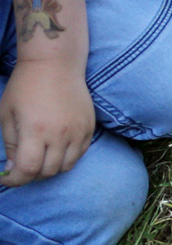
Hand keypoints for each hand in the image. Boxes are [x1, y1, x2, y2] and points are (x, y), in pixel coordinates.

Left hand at [0, 60, 93, 186]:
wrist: (55, 64)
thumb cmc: (25, 86)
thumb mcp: (7, 115)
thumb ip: (10, 144)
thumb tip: (13, 168)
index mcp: (35, 131)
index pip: (27, 170)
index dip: (14, 180)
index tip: (7, 178)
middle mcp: (59, 134)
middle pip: (47, 172)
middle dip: (31, 174)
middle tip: (23, 165)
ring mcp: (78, 130)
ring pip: (66, 166)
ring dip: (51, 167)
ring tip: (41, 158)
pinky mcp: (89, 126)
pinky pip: (80, 153)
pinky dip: (67, 157)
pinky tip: (56, 148)